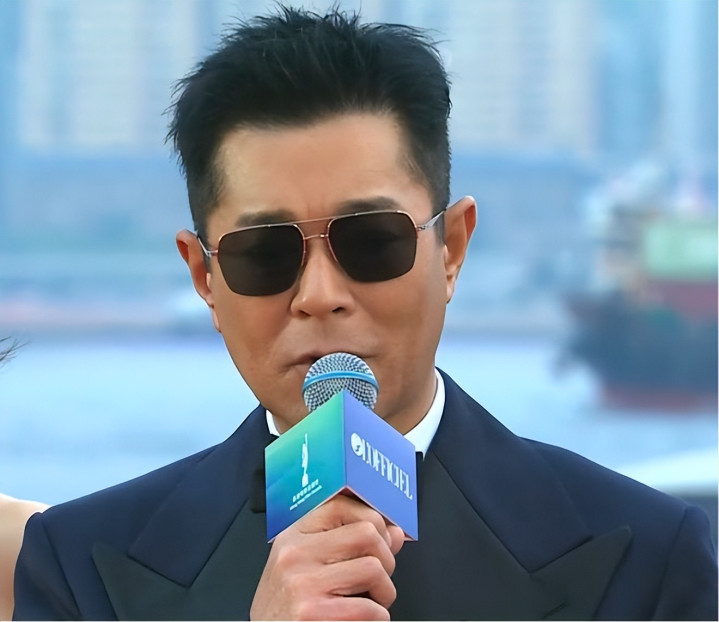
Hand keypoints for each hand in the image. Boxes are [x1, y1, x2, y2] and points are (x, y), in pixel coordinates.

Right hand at [250, 494, 404, 619]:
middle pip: (367, 533)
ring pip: (374, 569)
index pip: (342, 505)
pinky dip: (377, 619)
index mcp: (293, 538)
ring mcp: (304, 585)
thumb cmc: (288, 610)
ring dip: (384, 592)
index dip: (372, 519)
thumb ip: (348, 545)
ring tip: (370, 603)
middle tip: (377, 579)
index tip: (381, 538)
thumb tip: (393, 532)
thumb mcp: (305, 568)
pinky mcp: (314, 615)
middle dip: (385, 558)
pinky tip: (361, 620)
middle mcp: (295, 556)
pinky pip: (371, 610)